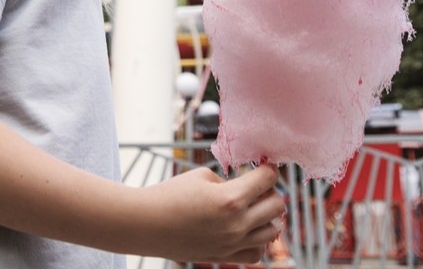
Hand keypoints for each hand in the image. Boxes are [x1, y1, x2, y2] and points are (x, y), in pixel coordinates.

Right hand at [136, 164, 284, 263]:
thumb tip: (245, 188)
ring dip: (268, 215)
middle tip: (256, 185)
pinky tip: (246, 229)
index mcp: (231, 199)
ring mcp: (232, 244)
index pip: (268, 180)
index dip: (269, 168)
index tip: (265, 166)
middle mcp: (237, 224)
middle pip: (277, 205)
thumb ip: (229, 182)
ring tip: (253, 207)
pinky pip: (257, 252)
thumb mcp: (202, 176)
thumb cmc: (169, 194)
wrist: (145, 223)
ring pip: (273, 230)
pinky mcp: (224, 256)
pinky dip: (258, 240)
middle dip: (270, 190)